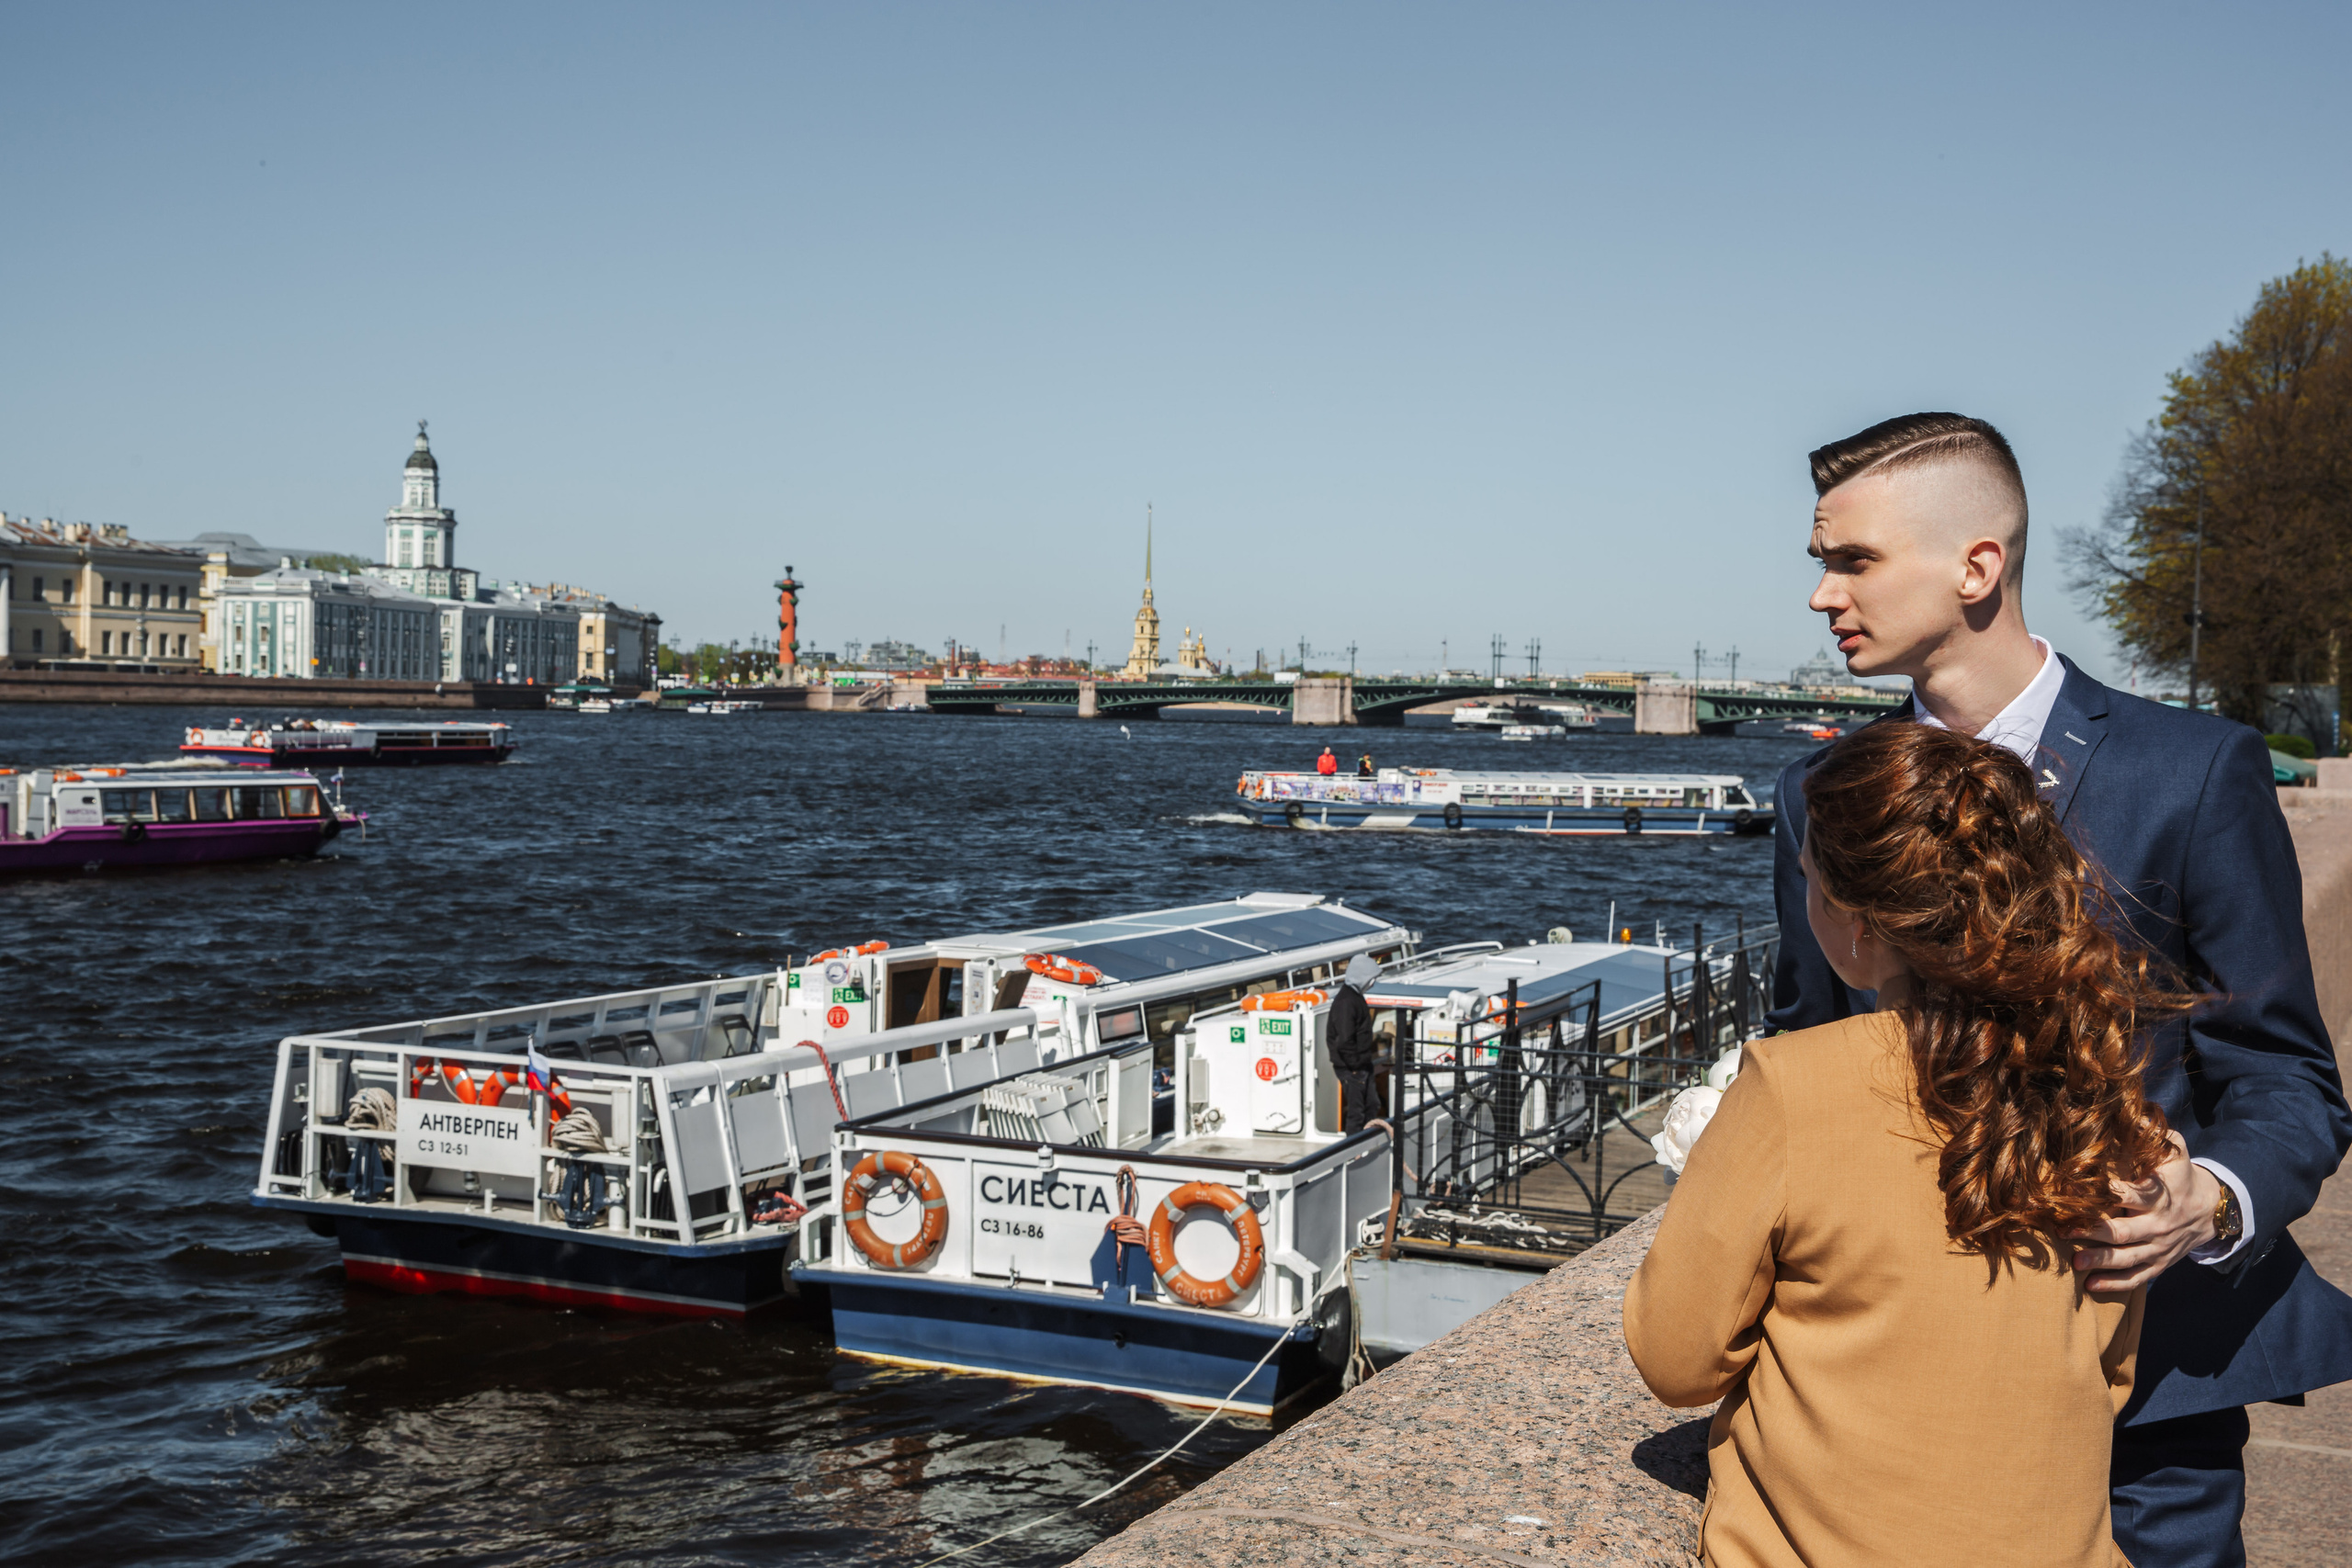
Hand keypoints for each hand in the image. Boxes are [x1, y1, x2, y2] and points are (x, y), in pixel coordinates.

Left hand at [2068, 1132, 2219, 1293]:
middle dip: (2095, 1234)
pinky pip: (2139, 1278)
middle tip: (2066, 1233)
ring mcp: (2160, 1247)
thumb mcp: (2175, 1151)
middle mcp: (2158, 1224)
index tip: (2077, 1193)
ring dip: (2102, 1262)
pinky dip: (2116, 1284)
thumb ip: (2154, 1135)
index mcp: (2158, 1196)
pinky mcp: (2160, 1263)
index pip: (2129, 1195)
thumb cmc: (2181, 1175)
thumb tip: (2131, 1114)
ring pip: (2130, 1259)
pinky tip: (2091, 1287)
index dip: (2105, 1194)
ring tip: (2076, 1263)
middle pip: (2125, 1232)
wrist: (2211, 1208)